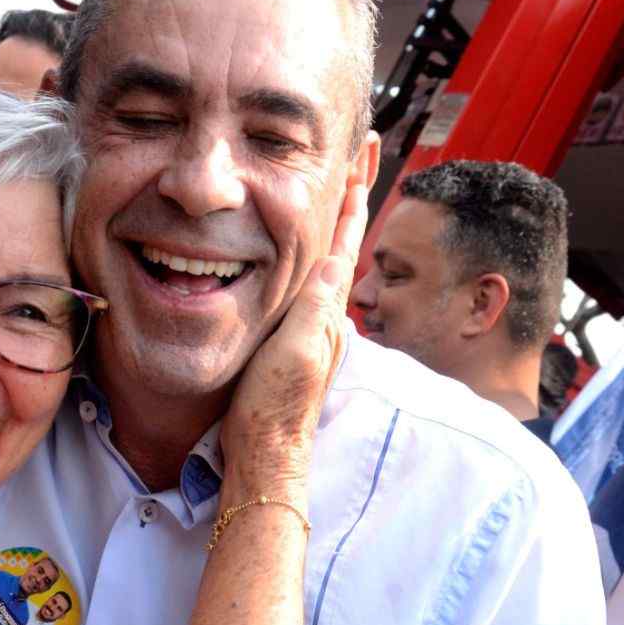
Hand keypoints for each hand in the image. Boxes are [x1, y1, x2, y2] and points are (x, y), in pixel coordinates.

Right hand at [222, 184, 367, 495]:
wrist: (264, 450)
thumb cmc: (274, 405)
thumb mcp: (295, 352)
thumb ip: (314, 308)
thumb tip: (337, 260)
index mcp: (325, 316)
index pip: (343, 252)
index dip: (350, 213)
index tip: (359, 174)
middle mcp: (323, 320)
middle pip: (337, 254)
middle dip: (343, 215)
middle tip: (351, 175)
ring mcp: (309, 333)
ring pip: (320, 273)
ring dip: (326, 237)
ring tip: (327, 206)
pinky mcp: (290, 345)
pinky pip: (303, 293)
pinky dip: (305, 267)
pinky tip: (296, 265)